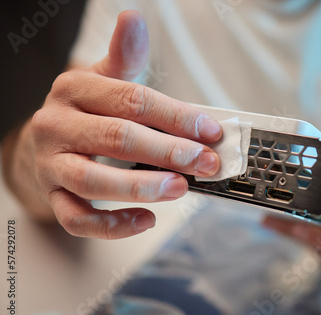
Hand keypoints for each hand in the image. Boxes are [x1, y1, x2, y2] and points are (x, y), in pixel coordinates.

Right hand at [25, 11, 221, 238]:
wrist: (45, 138)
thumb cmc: (87, 110)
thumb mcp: (104, 78)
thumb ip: (125, 57)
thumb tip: (133, 18)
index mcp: (75, 89)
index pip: (132, 101)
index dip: (176, 117)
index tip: (211, 131)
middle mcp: (58, 125)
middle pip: (117, 139)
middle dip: (168, 153)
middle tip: (205, 163)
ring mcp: (52, 164)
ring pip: (93, 181)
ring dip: (141, 188)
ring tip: (179, 189)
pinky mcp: (53, 195)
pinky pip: (77, 218)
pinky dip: (112, 224)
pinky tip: (146, 219)